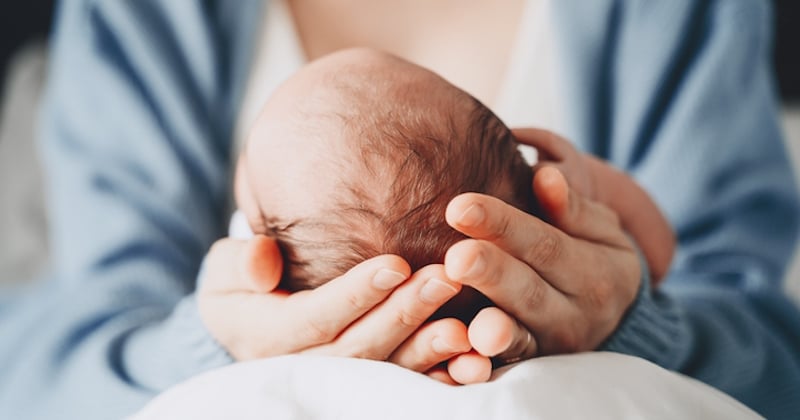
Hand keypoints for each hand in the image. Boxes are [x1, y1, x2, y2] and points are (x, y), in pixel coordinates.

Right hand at [197, 235, 471, 377]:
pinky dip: (436, 377)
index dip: (357, 294)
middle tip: (445, 278)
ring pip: (386, 371)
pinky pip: (403, 386)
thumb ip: (240, 264)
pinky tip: (469, 360)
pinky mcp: (363, 386)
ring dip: (426, 349)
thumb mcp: (224, 271)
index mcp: (269, 338)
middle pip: (359, 348)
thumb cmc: (240, 287)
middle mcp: (304, 368)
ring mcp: (336, 382)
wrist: (248, 325)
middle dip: (403, 314)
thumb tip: (262, 264)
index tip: (397, 263)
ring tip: (464, 324)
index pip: (317, 318)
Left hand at [443, 165, 640, 365]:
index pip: (544, 244)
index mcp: (594, 272)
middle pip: (528, 291)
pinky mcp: (532, 365)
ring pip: (520, 335)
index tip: (460, 205)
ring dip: (491, 325)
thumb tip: (544, 174)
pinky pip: (508, 365)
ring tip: (468, 315)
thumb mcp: (599, 230)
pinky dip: (483, 363)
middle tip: (455, 255)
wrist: (611, 316)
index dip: (502, 225)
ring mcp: (552, 346)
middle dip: (491, 273)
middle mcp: (576, 314)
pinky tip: (461, 353)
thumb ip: (571, 207)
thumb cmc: (593, 257)